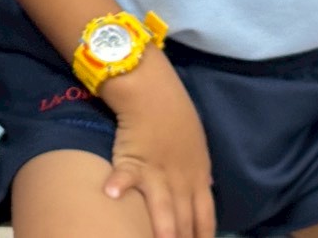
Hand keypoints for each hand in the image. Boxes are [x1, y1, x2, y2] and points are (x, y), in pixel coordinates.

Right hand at [101, 56, 215, 237]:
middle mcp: (181, 181)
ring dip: (162, 227)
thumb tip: (206, 186)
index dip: (202, 236)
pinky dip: (118, 185)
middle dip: (181, 237)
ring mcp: (157, 172)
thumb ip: (199, 171)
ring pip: (163, 206)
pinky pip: (125, 174)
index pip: (205, 217)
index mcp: (198, 178)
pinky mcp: (132, 158)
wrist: (154, 93)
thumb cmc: (176, 116)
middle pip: (184, 219)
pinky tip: (110, 195)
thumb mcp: (197, 147)